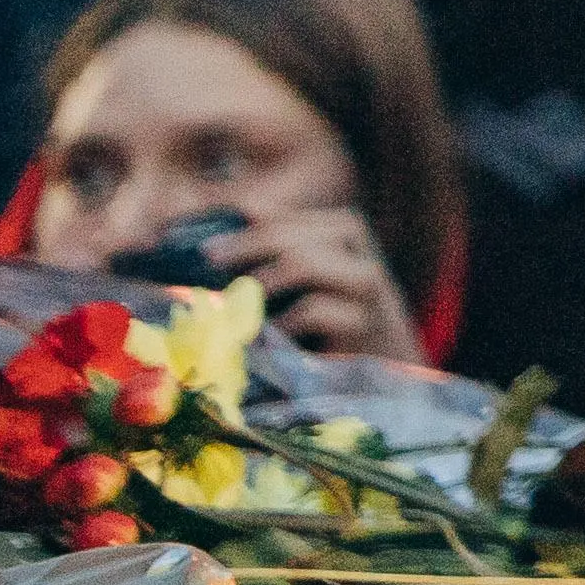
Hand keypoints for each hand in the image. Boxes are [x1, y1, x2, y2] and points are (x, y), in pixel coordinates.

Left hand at [213, 201, 410, 361]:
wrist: (380, 365)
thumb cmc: (331, 320)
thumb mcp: (307, 278)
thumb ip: (277, 248)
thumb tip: (232, 219)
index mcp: (344, 232)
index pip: (287, 219)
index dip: (243, 227)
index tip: (204, 246)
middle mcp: (360, 251)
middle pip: (294, 238)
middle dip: (245, 247)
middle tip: (208, 261)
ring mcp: (366, 287)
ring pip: (305, 264)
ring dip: (260, 283)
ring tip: (231, 302)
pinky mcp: (363, 323)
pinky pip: (312, 310)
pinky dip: (279, 322)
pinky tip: (264, 335)